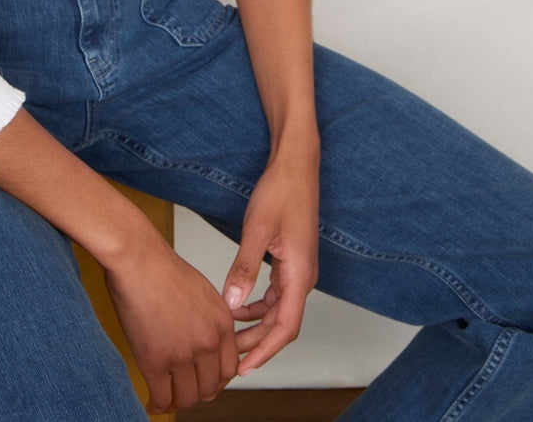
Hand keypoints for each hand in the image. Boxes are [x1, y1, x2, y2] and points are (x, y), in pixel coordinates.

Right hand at [104, 234, 238, 413]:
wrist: (138, 259)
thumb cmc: (162, 267)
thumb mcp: (201, 291)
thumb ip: (208, 319)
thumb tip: (202, 339)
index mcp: (222, 323)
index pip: (229, 368)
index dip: (216, 381)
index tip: (205, 381)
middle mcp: (208, 341)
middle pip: (210, 387)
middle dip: (198, 393)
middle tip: (185, 391)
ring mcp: (183, 354)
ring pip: (187, 398)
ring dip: (178, 402)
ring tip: (167, 398)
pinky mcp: (156, 361)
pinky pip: (162, 398)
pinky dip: (157, 405)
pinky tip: (152, 402)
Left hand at [223, 153, 318, 373]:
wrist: (296, 165)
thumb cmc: (281, 191)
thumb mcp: (257, 229)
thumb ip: (245, 268)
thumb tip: (232, 302)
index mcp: (300, 275)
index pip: (286, 329)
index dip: (265, 351)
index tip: (244, 367)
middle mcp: (303, 277)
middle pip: (282, 324)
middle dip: (257, 343)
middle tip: (229, 357)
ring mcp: (298, 269)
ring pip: (279, 310)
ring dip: (257, 325)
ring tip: (230, 335)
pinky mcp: (291, 260)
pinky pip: (277, 294)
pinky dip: (258, 305)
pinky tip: (238, 305)